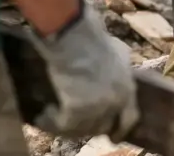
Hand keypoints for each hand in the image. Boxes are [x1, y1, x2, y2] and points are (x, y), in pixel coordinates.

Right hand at [27, 1, 139, 138]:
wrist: (75, 36)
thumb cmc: (92, 38)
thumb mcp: (118, 52)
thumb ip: (120, 68)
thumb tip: (117, 74)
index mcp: (128, 89)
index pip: (130, 119)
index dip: (119, 130)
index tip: (112, 138)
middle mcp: (116, 101)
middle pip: (102, 127)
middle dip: (87, 128)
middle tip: (71, 125)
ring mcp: (98, 107)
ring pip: (81, 129)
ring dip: (65, 126)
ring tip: (50, 117)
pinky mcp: (77, 109)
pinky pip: (63, 124)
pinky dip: (51, 122)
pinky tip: (43, 115)